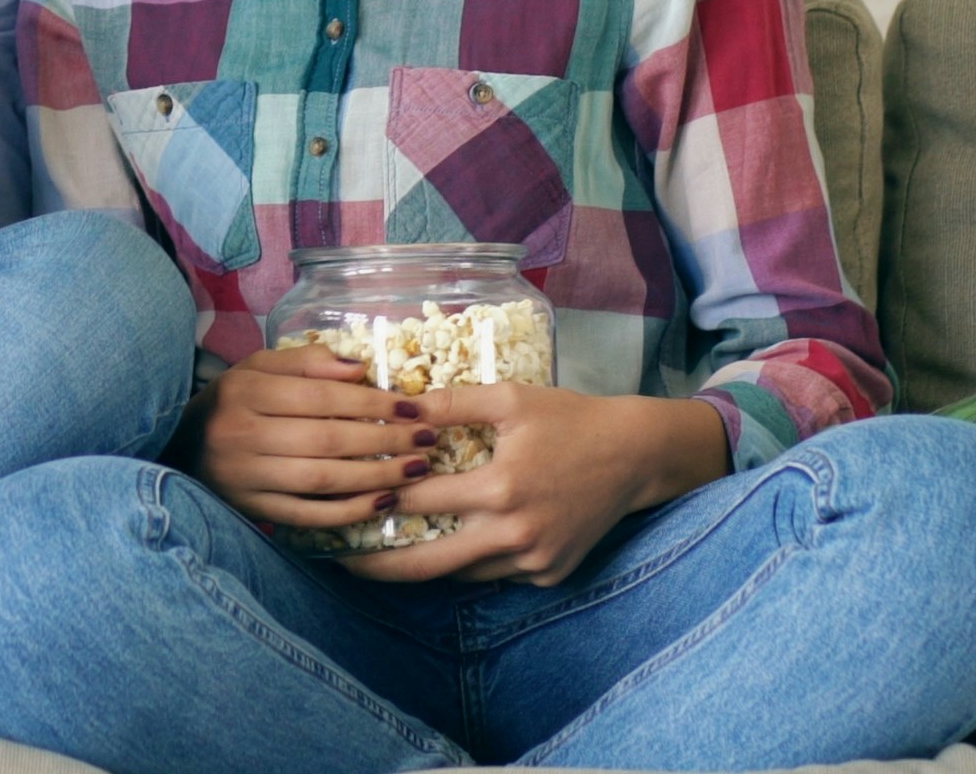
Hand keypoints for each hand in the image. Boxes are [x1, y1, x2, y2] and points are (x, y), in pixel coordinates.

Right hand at [182, 344, 441, 535]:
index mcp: (246, 390)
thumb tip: (359, 367)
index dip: (371, 403)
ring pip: (323, 479)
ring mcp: (247, 476)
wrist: (180, 449)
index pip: (321, 397)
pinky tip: (382, 503)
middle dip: (385, 440)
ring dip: (377, 476)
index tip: (413, 406)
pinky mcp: (253, 510)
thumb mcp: (257, 368)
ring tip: (416, 471)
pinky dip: (349, 512)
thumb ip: (306, 362)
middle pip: (327, 439)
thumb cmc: (232, 403)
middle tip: (427, 440)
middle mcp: (243, 433)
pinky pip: (309, 515)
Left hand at [339, 386, 730, 586]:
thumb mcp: (509, 400)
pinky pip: (494, 575)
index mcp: (501, 489)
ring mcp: (534, 562)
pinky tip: (445, 548)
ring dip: (424, 564)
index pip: (420, 502)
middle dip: (380, 565)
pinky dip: (470, 562)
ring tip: (381, 555)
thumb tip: (394, 403)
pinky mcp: (549, 575)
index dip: (377, 499)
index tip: (341, 501)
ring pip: (461, 573)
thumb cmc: (569, 419)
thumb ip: (450, 403)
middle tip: (341, 562)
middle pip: (429, 563)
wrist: (634, 455)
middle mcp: (516, 535)